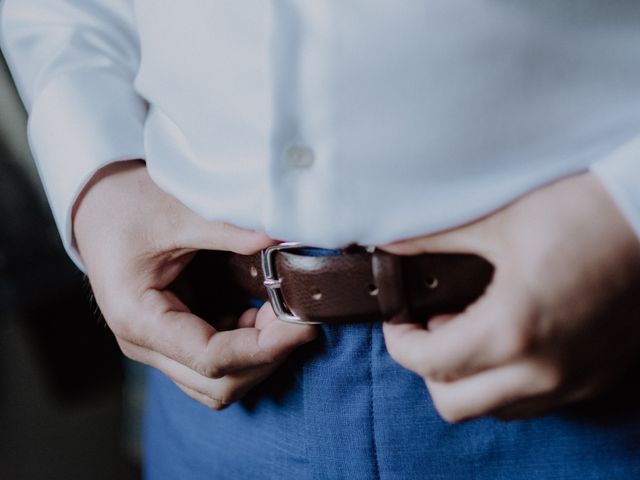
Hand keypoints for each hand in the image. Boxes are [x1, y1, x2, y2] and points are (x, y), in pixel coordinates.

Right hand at [73, 161, 316, 408]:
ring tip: (282, 314)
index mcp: (139, 319)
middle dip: (267, 356)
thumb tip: (281, 240)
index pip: (212, 358)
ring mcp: (161, 346)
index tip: (302, 324)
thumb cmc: (127, 208)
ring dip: (259, 357)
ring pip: (220, 383)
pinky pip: (218, 364)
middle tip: (298, 315)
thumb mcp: (176, 211)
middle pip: (219, 383)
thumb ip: (228, 229)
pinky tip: (264, 314)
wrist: (100, 207)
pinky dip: (248, 347)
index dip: (264, 348)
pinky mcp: (176, 338)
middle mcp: (147, 344)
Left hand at [382, 173, 639, 421]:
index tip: (397, 322)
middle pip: (454, 404)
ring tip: (468, 332)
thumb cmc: (584, 210)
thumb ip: (434, 239)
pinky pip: (533, 402)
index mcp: (512, 329)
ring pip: (494, 409)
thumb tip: (392, 246)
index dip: (401, 344)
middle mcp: (544, 369)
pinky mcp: (596, 377)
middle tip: (429, 329)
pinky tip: (507, 341)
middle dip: (428, 370)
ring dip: (467, 380)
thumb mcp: (498, 221)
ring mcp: (574, 380)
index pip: (430, 363)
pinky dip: (505, 383)